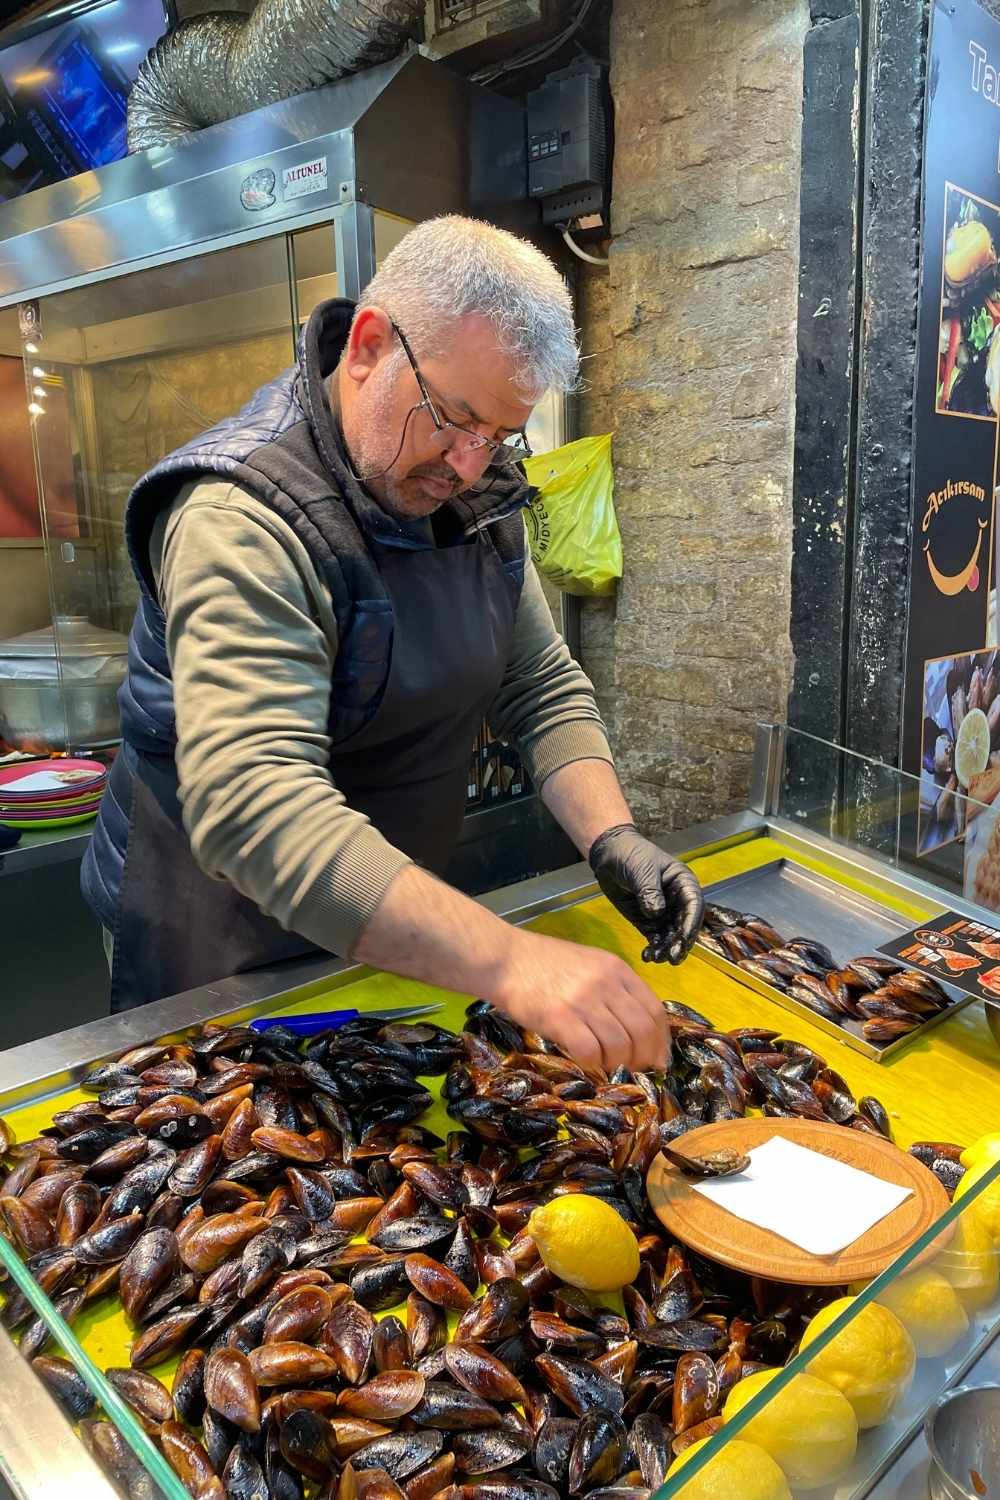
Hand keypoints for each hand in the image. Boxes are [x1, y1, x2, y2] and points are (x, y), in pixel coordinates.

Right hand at [491, 928, 670, 1071]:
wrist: (504, 958)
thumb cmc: (543, 963)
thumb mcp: (589, 964)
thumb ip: (613, 989)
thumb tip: (636, 1028)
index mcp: (616, 969)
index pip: (654, 1009)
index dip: (661, 1039)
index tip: (658, 1057)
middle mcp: (606, 983)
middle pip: (643, 1030)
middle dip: (644, 1058)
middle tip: (635, 1070)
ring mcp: (584, 1001)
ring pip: (620, 1045)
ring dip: (618, 1064)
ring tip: (608, 1068)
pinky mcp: (561, 1018)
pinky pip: (591, 1052)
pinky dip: (593, 1066)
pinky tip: (586, 1065)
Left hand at [589, 824, 703, 963]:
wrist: (609, 856)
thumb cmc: (631, 854)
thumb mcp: (642, 870)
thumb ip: (650, 892)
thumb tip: (656, 913)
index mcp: (683, 883)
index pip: (693, 905)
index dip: (691, 924)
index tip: (684, 939)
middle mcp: (676, 901)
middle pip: (684, 925)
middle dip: (679, 942)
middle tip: (673, 957)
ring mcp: (663, 912)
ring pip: (670, 935)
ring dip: (666, 948)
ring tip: (657, 958)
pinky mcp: (647, 921)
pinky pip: (654, 937)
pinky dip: (653, 947)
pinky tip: (648, 956)